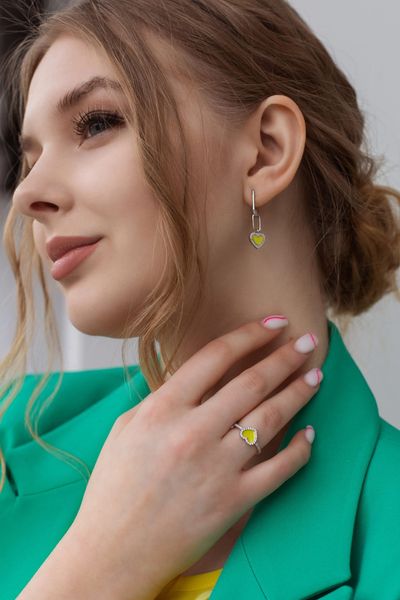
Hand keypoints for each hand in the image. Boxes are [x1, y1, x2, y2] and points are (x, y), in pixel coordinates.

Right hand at [70, 317, 320, 598]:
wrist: (113, 551)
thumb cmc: (114, 490)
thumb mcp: (125, 429)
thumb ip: (160, 398)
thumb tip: (194, 379)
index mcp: (162, 410)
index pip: (215, 357)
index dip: (249, 334)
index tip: (273, 323)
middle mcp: (192, 433)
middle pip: (252, 382)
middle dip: (286, 357)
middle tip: (308, 342)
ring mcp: (216, 468)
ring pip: (270, 419)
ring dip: (298, 393)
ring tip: (315, 377)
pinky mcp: (233, 501)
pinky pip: (278, 469)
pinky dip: (300, 449)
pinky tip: (309, 433)